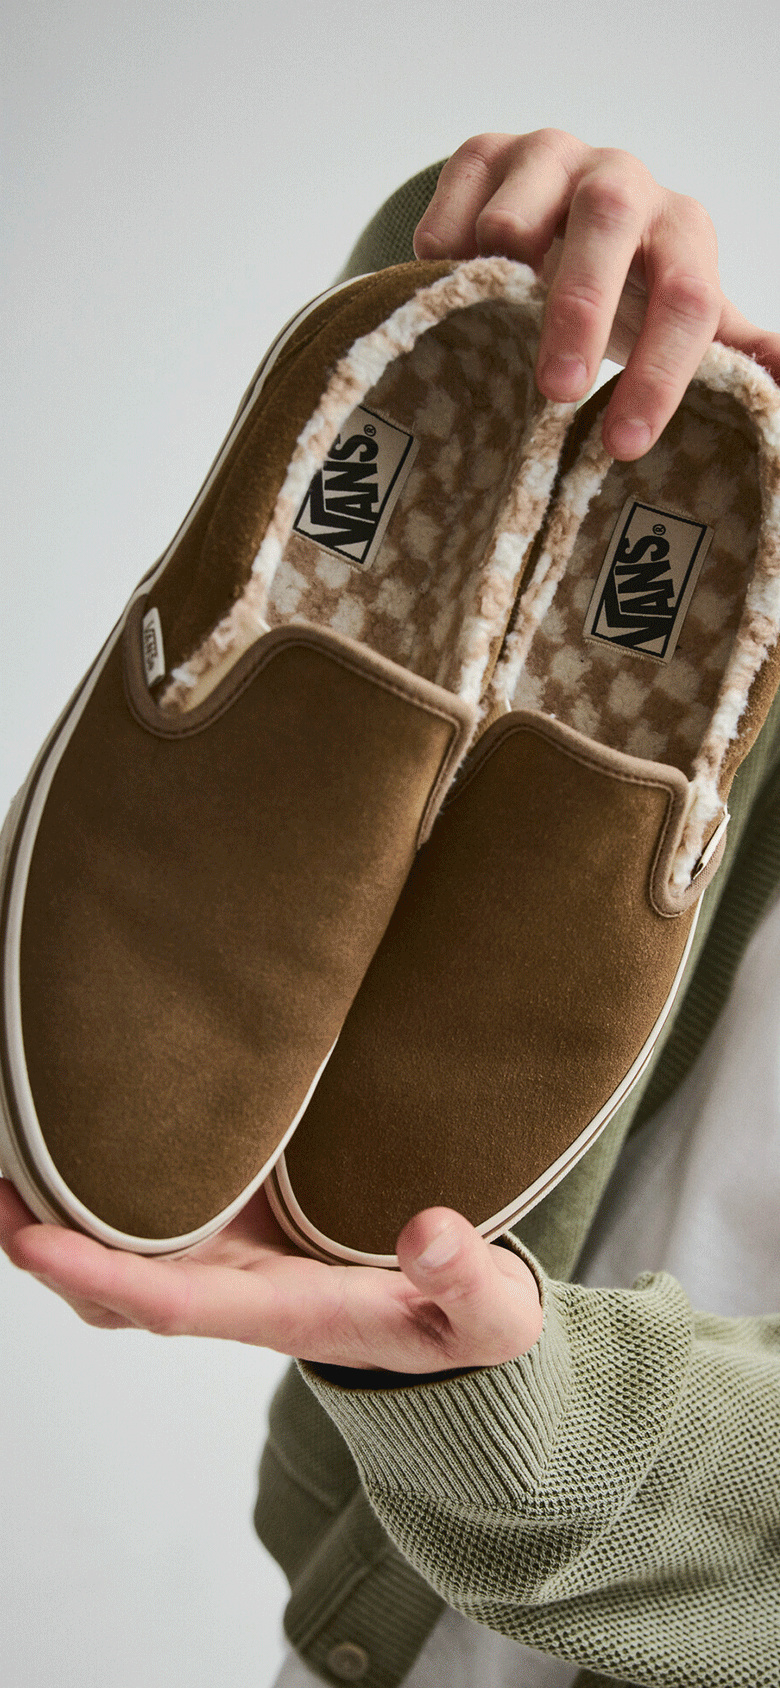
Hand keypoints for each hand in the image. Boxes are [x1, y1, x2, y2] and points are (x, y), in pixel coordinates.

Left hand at [0, 1177, 541, 1373]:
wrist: (463, 1323)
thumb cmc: (467, 1322)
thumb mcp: (487, 1311)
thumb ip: (466, 1280)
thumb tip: (428, 1235)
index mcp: (284, 1314)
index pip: (169, 1303)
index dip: (94, 1273)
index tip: (29, 1240)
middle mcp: (239, 1293)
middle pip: (115, 1287)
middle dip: (45, 1247)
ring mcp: (235, 1263)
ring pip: (124, 1255)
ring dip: (59, 1222)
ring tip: (8, 1158)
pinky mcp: (244, 1229)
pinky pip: (157, 1220)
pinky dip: (106, 1191)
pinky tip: (84, 1137)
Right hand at [414, 130, 779, 458]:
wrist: (556, 220)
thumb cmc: (625, 286)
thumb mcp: (682, 318)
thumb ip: (738, 351)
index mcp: (679, 227)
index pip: (687, 295)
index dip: (662, 371)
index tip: (624, 443)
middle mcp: (619, 179)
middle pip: (607, 227)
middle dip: (580, 311)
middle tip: (556, 391)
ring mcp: (547, 158)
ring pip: (517, 213)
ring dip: (501, 277)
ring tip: (491, 326)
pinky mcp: (482, 154)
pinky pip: (454, 211)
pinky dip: (446, 263)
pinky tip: (454, 294)